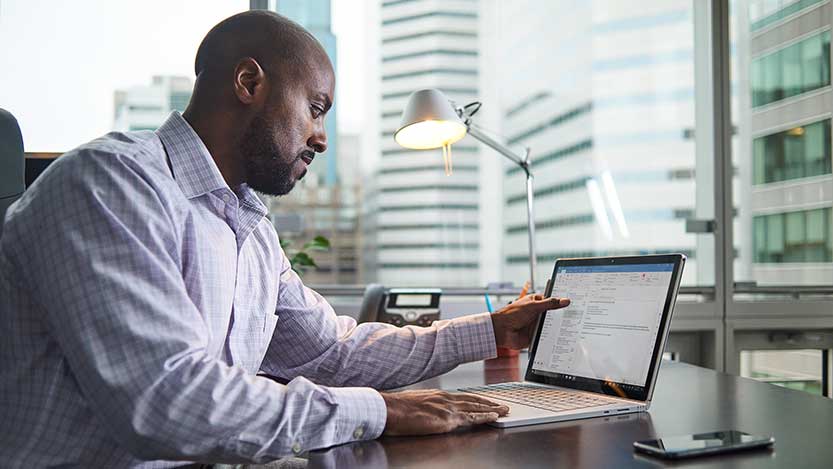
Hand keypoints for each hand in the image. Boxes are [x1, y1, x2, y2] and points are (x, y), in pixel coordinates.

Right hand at [380, 389, 508, 435]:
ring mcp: (447, 408)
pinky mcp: (447, 420)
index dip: (476, 399)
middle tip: (502, 404)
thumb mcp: (415, 403)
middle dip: (489, 403)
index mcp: (437, 395)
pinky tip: (494, 417)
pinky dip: (484, 417)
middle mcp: (445, 399)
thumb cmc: (397, 409)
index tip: (485, 400)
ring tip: (504, 410)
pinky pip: (471, 418)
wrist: (390, 409)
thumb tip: (428, 411)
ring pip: (476, 407)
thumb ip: (426, 406)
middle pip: (473, 400)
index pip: (462, 397)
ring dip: (492, 409)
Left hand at [491, 294, 569, 349]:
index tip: (574, 303)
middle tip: (577, 316)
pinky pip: (546, 337)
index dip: (562, 302)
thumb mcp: (533, 306)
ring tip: (573, 328)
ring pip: (551, 326)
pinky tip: (562, 339)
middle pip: (553, 315)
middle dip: (562, 316)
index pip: (552, 301)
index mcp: (535, 303)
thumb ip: (550, 304)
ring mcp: (536, 325)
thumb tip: (565, 300)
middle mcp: (537, 314)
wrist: (501, 331)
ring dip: (557, 328)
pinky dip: (552, 338)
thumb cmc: (511, 314)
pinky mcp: (535, 336)